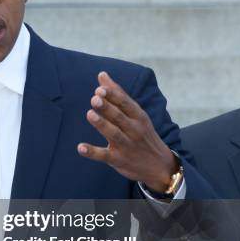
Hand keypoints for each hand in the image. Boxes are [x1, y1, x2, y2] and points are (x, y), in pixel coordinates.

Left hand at [77, 72, 178, 192]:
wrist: (159, 165)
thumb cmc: (142, 133)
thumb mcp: (136, 114)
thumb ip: (118, 94)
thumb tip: (101, 75)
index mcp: (138, 116)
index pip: (125, 104)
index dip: (113, 96)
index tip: (100, 88)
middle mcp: (133, 130)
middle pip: (119, 117)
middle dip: (107, 108)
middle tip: (94, 98)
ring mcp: (126, 145)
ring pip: (112, 134)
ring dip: (101, 124)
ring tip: (90, 114)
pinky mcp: (118, 159)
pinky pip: (103, 155)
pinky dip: (92, 152)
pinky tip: (80, 147)